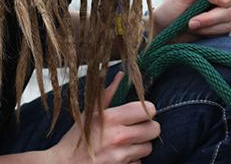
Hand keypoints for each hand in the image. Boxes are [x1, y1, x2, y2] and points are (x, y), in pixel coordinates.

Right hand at [45, 72, 159, 163]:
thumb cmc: (76, 140)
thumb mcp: (89, 114)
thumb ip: (107, 94)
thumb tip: (120, 75)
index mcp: (111, 118)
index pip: (147, 110)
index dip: (147, 111)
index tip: (142, 113)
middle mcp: (118, 137)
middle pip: (154, 129)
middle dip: (148, 128)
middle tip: (139, 128)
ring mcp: (121, 156)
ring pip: (148, 147)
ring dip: (141, 145)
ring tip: (127, 143)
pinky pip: (139, 163)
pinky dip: (133, 160)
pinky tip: (121, 156)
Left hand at [151, 0, 230, 41]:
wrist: (164, 30)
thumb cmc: (173, 7)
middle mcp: (224, 1)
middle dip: (215, 14)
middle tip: (196, 17)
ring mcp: (224, 17)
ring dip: (208, 23)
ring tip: (191, 23)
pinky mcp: (222, 31)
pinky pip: (225, 31)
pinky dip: (209, 31)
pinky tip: (197, 29)